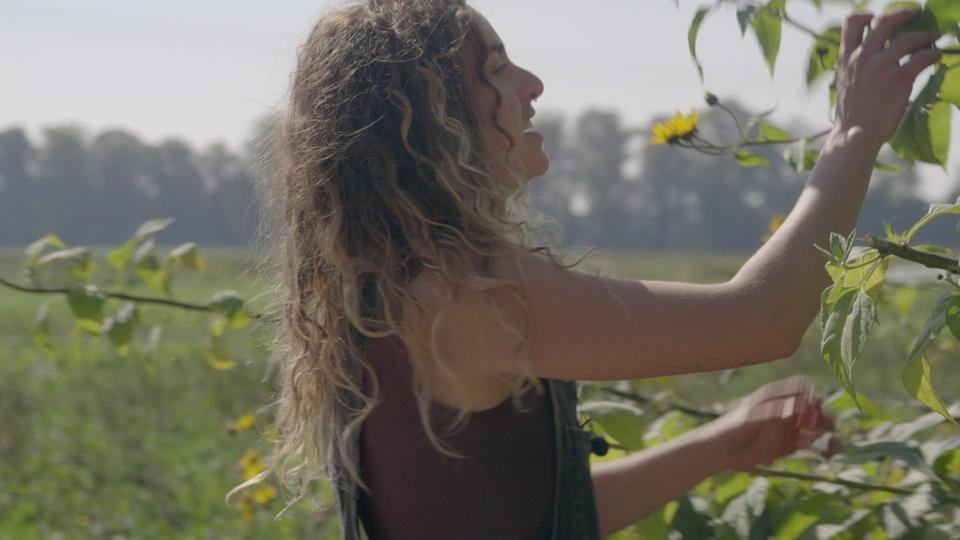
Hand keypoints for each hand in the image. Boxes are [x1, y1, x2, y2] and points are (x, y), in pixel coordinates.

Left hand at [701, 377, 839, 471]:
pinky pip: (812, 444)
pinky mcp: (789, 445)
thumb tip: (800, 407)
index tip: (812, 407)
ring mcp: (788, 427)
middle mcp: (785, 409)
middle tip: (824, 426)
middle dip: (822, 415)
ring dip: (828, 432)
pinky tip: (827, 453)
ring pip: (816, 426)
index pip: (801, 387)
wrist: (720, 451)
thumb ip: (774, 413)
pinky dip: (822, 447)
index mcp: (775, 396)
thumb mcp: (752, 417)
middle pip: (813, 406)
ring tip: (834, 441)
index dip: (810, 395)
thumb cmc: (731, 428)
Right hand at [833, 10, 942, 149]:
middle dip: (902, 14)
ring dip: (925, 34)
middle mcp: (863, 57)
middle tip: (914, 14)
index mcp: (846, 58)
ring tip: (933, 36)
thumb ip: (856, 65)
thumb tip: (872, 56)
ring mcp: (882, 66)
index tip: (877, 18)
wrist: (855, 134)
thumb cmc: (851, 113)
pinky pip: (924, 56)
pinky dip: (934, 53)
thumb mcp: (845, 82)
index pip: (852, 23)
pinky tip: (937, 56)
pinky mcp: (901, 78)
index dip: (867, 15)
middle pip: (884, 22)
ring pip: (908, 38)